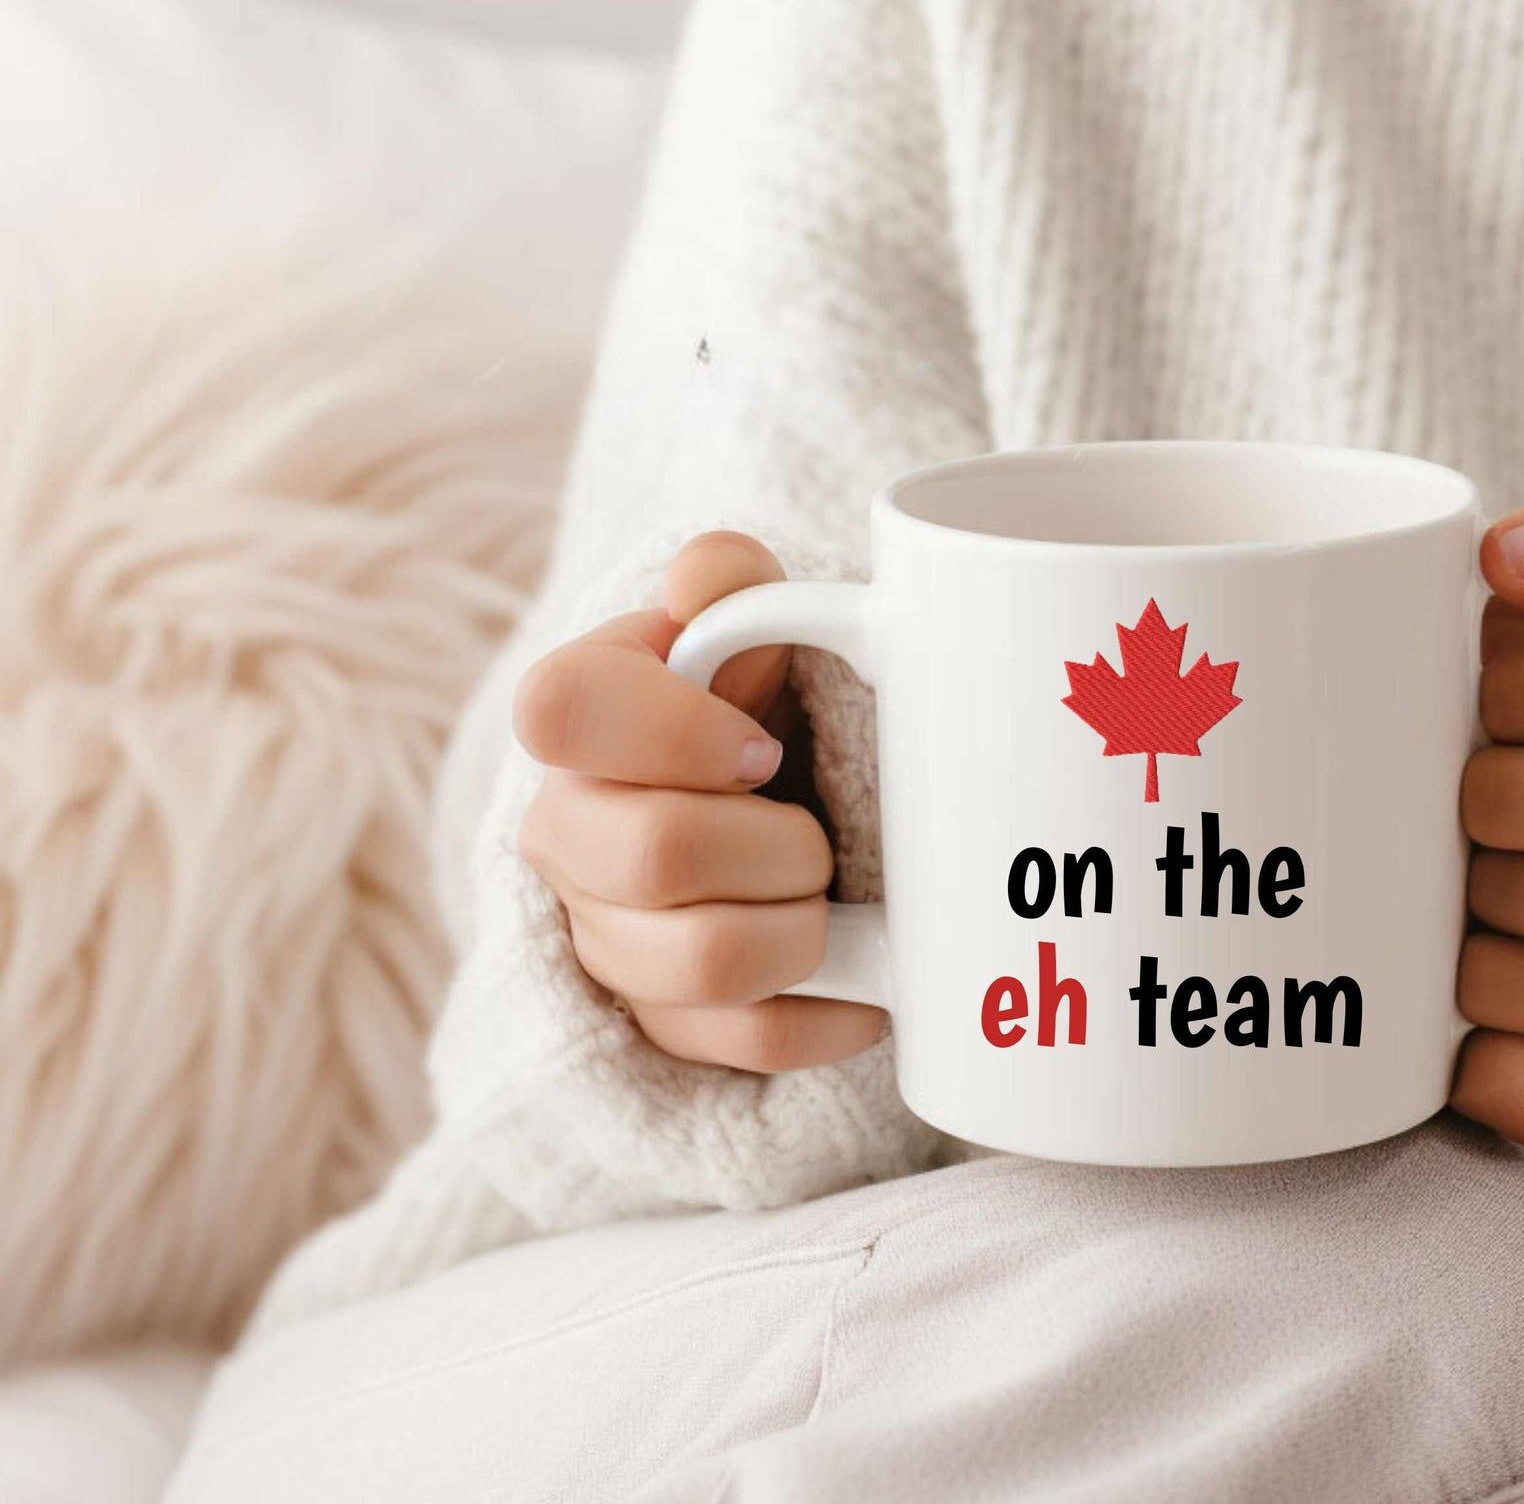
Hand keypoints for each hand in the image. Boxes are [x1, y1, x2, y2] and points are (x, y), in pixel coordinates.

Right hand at [513, 531, 884, 1071]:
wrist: (770, 797)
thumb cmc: (759, 697)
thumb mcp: (754, 622)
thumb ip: (731, 584)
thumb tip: (703, 579)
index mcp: (575, 713)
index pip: (561, 707)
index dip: (675, 731)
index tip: (762, 747)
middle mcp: (565, 827)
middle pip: (653, 853)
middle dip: (774, 843)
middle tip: (814, 833)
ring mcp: (603, 933)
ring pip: (701, 962)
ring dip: (801, 928)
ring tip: (825, 895)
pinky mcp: (658, 1020)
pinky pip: (748, 1041)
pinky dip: (832, 1012)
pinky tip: (866, 980)